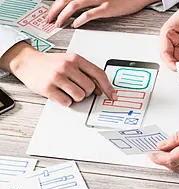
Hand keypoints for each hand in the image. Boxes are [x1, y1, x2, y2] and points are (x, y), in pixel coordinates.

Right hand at [0, 42, 116, 105]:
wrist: (28, 62)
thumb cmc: (51, 63)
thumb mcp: (70, 61)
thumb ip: (86, 73)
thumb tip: (100, 89)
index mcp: (76, 59)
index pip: (99, 74)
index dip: (108, 87)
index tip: (112, 96)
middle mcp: (67, 66)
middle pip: (90, 88)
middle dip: (87, 92)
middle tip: (77, 88)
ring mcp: (57, 77)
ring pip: (80, 97)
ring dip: (76, 97)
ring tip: (67, 90)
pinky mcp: (48, 88)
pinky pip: (66, 102)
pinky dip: (65, 101)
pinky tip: (59, 93)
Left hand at [47, 0, 158, 27]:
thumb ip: (87, 1)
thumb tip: (75, 10)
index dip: (55, 5)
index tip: (50, 14)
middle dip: (55, 11)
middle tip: (50, 21)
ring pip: (74, 5)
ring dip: (64, 15)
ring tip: (59, 24)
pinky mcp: (107, 7)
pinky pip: (90, 13)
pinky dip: (80, 19)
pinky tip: (75, 25)